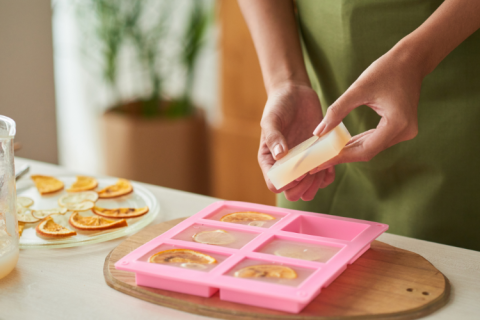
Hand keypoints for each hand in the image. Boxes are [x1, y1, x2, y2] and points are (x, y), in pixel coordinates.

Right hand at [259, 83, 335, 200]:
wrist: (295, 93)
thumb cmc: (278, 105)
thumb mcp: (271, 119)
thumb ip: (273, 137)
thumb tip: (279, 156)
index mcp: (270, 160)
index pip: (274, 184)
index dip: (287, 183)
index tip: (298, 171)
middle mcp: (286, 166)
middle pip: (292, 193)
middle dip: (302, 188)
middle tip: (311, 173)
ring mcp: (302, 163)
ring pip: (308, 189)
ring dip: (316, 185)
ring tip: (322, 168)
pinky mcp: (317, 157)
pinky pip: (323, 176)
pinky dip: (328, 174)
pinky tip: (330, 162)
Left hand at [310, 49, 422, 173]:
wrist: (411, 60)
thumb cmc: (386, 70)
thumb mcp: (358, 89)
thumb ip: (336, 111)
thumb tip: (318, 132)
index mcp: (397, 124)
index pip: (364, 150)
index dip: (341, 157)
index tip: (321, 162)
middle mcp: (404, 132)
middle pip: (368, 152)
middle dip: (342, 155)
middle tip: (319, 161)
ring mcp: (405, 132)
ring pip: (371, 148)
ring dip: (349, 150)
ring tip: (326, 153)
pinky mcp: (401, 128)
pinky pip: (376, 140)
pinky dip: (359, 142)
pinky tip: (342, 143)